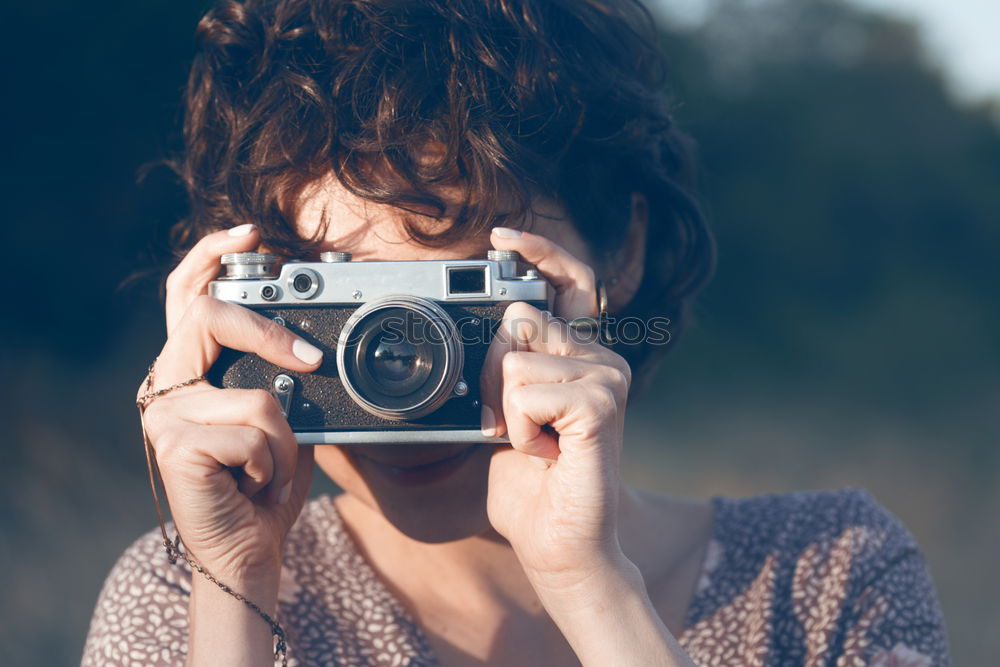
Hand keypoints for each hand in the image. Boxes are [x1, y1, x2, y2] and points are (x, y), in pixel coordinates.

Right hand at [138, 224, 320, 580]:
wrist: (247, 549)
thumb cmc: (264, 483)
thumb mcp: (280, 418)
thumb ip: (279, 376)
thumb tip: (312, 340)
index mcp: (190, 371)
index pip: (185, 294)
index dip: (211, 255)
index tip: (250, 233)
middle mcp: (166, 385)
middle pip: (208, 317)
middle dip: (270, 332)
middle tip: (311, 361)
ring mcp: (163, 415)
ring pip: (253, 392)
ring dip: (283, 440)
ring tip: (271, 471)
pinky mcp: (174, 446)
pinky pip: (254, 432)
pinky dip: (274, 464)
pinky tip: (255, 486)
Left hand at [481, 227, 633, 597]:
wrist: (558, 545)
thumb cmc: (531, 488)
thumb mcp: (505, 416)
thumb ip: (505, 371)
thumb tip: (493, 330)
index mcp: (579, 358)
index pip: (568, 285)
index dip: (540, 253)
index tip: (504, 237)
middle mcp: (600, 360)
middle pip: (520, 321)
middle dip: (492, 375)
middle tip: (512, 425)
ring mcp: (607, 378)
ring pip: (516, 358)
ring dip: (506, 412)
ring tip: (534, 445)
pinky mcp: (602, 403)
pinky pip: (526, 391)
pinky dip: (519, 429)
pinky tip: (545, 454)